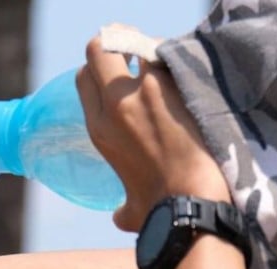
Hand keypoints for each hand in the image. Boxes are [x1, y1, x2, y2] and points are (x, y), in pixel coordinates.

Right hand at [76, 36, 230, 232]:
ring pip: (134, 44)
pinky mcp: (173, 86)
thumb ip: (122, 208)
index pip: (84, 77)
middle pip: (100, 50)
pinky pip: (167, 54)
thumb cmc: (162, 212)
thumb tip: (120, 217)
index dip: (99, 70)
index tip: (118, 73)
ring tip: (167, 63)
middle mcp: (114, 106)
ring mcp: (143, 92)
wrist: (192, 203)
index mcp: (98, 129)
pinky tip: (188, 73)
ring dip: (149, 50)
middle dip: (116, 45)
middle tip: (139, 56)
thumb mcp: (131, 210)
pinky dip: (176, 58)